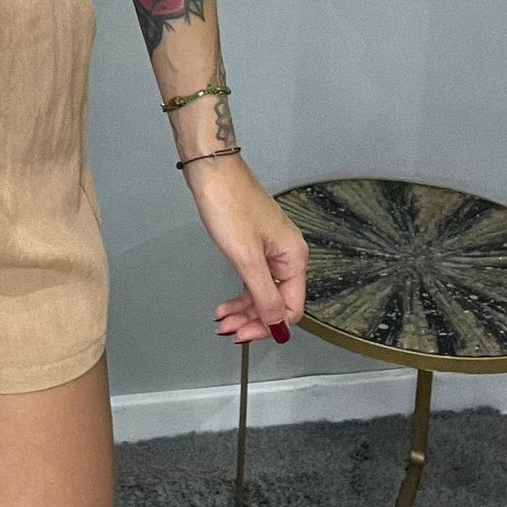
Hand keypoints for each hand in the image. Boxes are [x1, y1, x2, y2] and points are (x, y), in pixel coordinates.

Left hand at [189, 158, 308, 343]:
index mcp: (294, 258)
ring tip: (222, 321)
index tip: (244, 335)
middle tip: (228, 330)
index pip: (290, 308)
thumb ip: (264, 295)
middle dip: (253, 320)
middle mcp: (288, 254)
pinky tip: (227, 304)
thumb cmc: (229, 205)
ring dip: (244, 309)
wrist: (212, 171)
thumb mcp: (246, 257)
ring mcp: (270, 248)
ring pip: (262, 291)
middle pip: (276, 301)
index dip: (268, 326)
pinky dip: (240, 293)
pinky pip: (253, 277)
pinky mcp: (254, 242)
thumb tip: (278, 325)